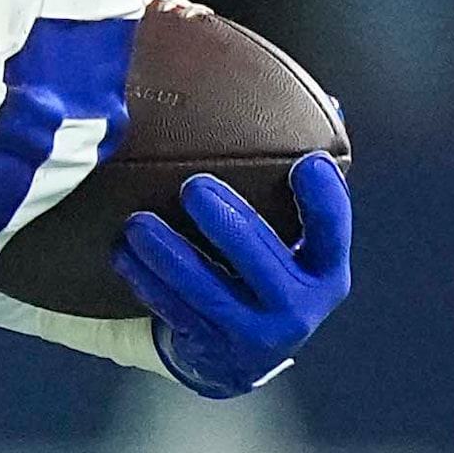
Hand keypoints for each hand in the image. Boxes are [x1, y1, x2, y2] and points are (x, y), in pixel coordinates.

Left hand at [111, 152, 352, 398]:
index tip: (306, 161)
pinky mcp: (209, 348)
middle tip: (194, 187)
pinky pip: (171, 312)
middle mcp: (298, 306)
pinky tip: (121, 254)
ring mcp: (253, 333)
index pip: (332, 230)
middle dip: (230, 226)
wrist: (243, 350)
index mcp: (324, 268)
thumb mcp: (295, 230)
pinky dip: (145, 282)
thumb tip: (329, 103)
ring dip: (170, 257)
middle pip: (265, 263)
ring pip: (209, 293)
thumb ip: (302, 174)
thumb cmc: (267, 264)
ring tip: (137, 224)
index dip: (324, 200)